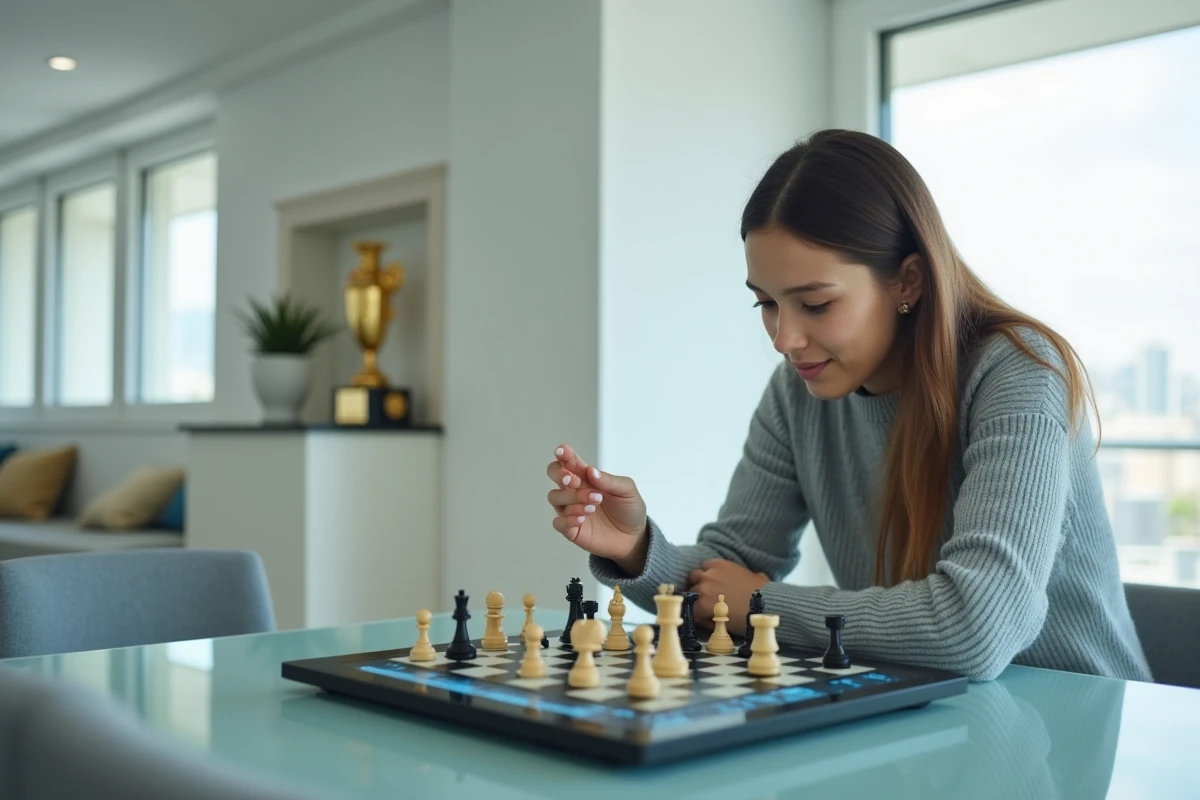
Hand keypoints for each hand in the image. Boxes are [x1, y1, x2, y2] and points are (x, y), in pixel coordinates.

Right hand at [546, 444, 648, 572]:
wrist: (634, 538)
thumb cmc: (629, 510)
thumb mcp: (627, 490)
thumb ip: (609, 480)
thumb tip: (591, 470)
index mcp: (587, 477)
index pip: (570, 461)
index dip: (563, 454)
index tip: (562, 451)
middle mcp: (575, 491)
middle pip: (554, 474)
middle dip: (559, 474)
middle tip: (574, 481)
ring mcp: (571, 510)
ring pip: (555, 497)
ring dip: (572, 498)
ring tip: (594, 505)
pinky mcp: (571, 529)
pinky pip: (558, 522)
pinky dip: (568, 519)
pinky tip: (582, 518)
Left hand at [687, 559, 769, 635]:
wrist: (763, 606)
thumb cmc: (764, 592)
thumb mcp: (756, 577)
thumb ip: (746, 575)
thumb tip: (754, 578)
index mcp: (720, 565)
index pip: (704, 567)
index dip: (706, 577)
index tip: (711, 585)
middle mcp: (708, 574)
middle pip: (694, 579)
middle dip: (698, 587)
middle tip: (707, 598)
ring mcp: (703, 589)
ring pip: (691, 596)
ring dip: (697, 602)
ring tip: (708, 613)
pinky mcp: (702, 605)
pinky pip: (694, 612)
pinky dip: (700, 617)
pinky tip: (710, 622)